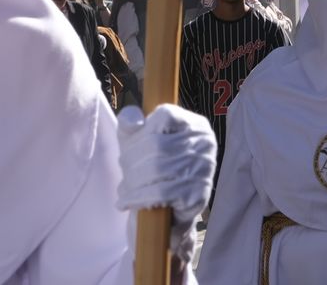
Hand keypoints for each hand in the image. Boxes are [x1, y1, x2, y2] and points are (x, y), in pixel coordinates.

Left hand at [117, 104, 216, 263]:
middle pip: (157, 145)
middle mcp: (205, 143)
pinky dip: (138, 198)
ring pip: (158, 169)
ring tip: (123, 189)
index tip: (131, 146)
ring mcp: (204, 169)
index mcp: (194, 124)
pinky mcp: (198, 195)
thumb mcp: (136, 140)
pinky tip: (126, 201)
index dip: (142, 130)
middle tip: (122, 171)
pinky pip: (161, 193)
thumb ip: (129, 122)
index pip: (166, 115)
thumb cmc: (151, 168)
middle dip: (131, 160)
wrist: (168, 212)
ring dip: (132, 181)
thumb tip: (133, 122)